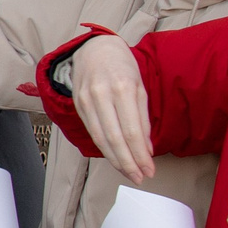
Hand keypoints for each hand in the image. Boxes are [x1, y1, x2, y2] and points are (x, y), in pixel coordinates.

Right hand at [68, 34, 155, 181]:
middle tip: (139, 177)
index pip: (131, 131)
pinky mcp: (77, 105)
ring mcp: (86, 100)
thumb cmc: (122, 67)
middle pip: (114, 138)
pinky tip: (115, 157)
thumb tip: (147, 148)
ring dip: (115, 160)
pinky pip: (92, 131)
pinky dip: (104, 148)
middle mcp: (101, 95)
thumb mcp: (140, 87)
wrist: (94, 49)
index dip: (140, 154)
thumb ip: (142, 118)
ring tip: (128, 173)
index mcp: (122, 88)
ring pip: (100, 138)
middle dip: (128, 162)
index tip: (149, 169)